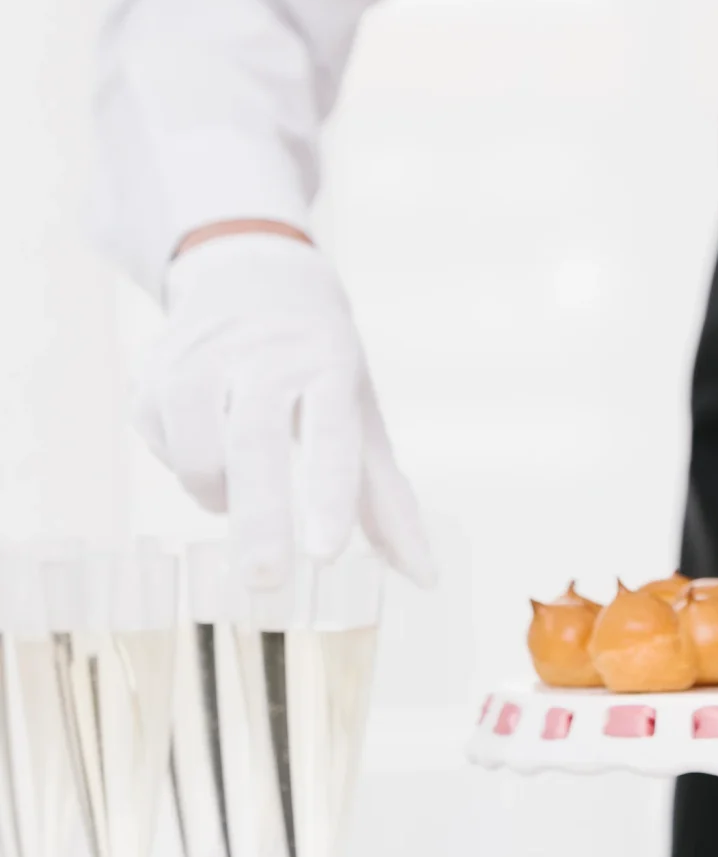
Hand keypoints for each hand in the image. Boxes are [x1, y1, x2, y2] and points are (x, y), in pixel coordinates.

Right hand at [134, 232, 434, 588]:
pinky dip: (181, 464)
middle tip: (268, 580)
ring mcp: (203, 353)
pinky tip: (205, 452)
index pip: (331, 431)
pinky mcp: (154, 368)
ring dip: (215, 490)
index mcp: (327, 359)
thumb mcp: (360, 412)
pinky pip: (161, 440)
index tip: (325, 553)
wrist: (253, 276)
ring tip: (234, 497)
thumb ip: (387, 498)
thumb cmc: (318, 362)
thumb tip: (424, 576)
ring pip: (197, 445)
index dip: (328, 492)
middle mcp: (265, 350)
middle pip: (256, 440)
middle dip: (261, 516)